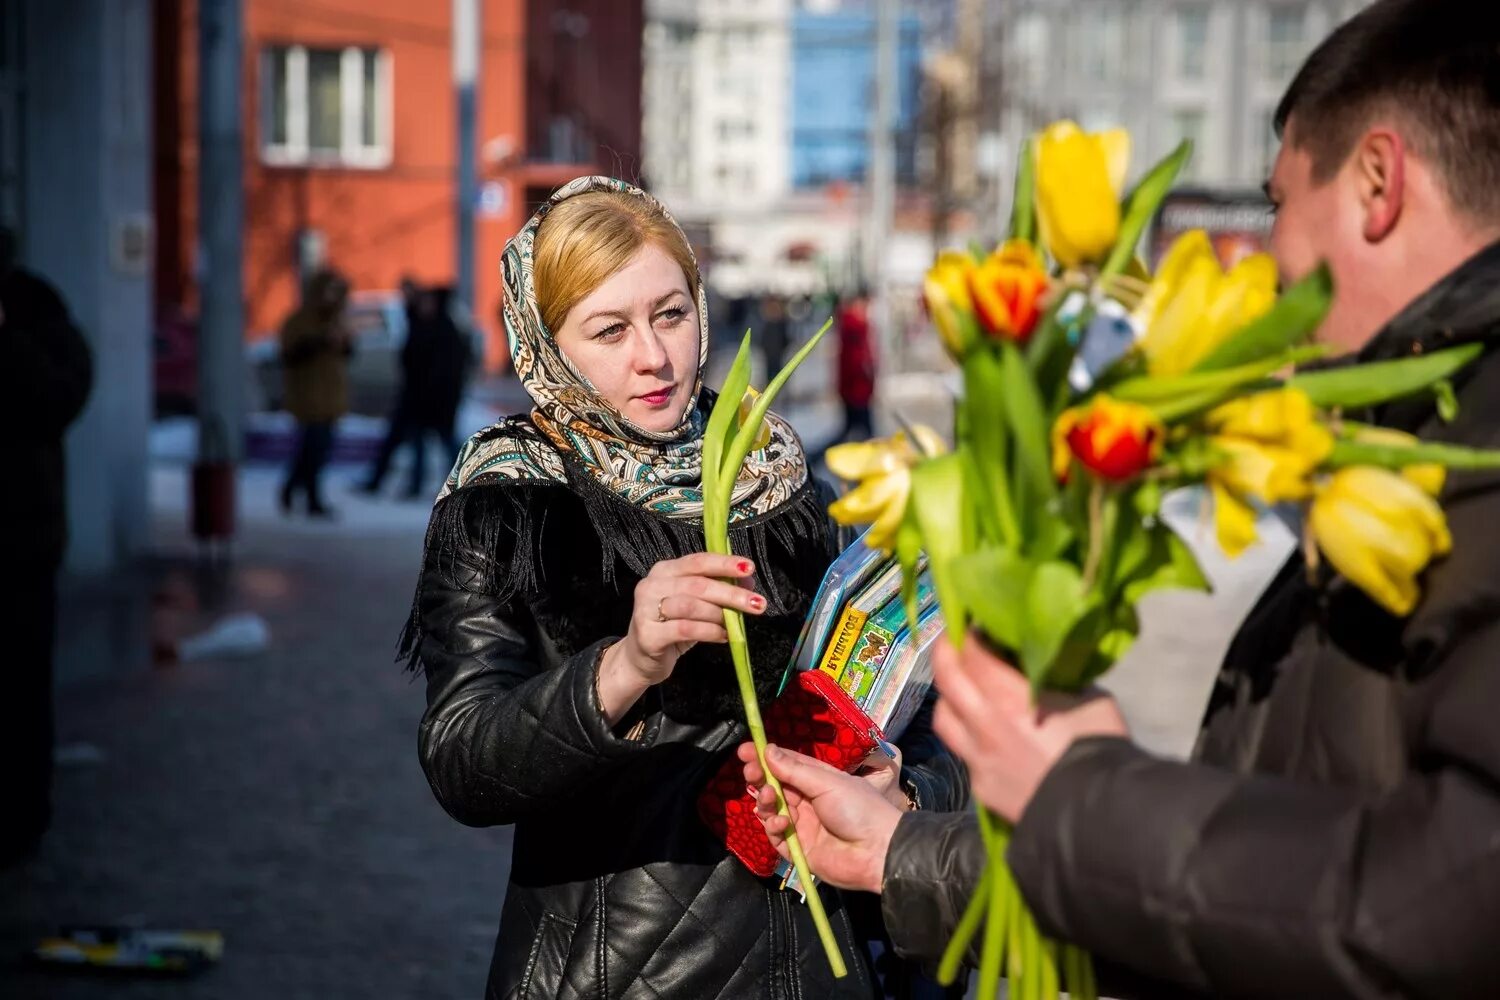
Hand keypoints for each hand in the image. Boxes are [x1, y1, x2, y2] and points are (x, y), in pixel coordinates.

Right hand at [597, 554, 763, 722]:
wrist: (640, 659)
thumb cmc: (671, 627)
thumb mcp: (697, 605)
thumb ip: (718, 589)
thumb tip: (748, 580)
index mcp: (664, 570)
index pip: (698, 561)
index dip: (724, 563)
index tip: (750, 568)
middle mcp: (651, 585)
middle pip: (698, 584)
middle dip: (731, 593)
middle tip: (757, 603)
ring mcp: (645, 609)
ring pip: (691, 606)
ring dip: (719, 614)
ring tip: (734, 624)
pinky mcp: (648, 634)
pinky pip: (685, 629)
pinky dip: (709, 632)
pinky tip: (723, 636)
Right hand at [738, 742, 902, 893]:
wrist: (878, 852)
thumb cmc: (859, 809)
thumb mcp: (827, 782)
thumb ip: (794, 770)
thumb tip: (767, 749)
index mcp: (817, 781)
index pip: (786, 765)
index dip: (765, 757)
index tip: (745, 750)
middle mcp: (807, 801)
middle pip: (775, 786)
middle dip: (760, 778)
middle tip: (750, 771)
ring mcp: (802, 825)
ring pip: (772, 810)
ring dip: (766, 801)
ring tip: (770, 797)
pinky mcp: (797, 849)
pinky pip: (776, 836)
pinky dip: (774, 827)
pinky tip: (783, 823)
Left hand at [932, 637, 1127, 823]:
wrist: (1098, 812)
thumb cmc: (1098, 747)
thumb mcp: (1088, 697)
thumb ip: (1056, 678)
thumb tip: (1043, 665)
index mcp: (1008, 697)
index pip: (974, 653)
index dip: (970, 633)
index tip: (974, 622)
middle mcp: (982, 724)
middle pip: (947, 678)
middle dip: (946, 652)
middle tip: (952, 640)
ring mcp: (977, 758)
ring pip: (943, 717)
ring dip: (947, 697)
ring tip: (958, 688)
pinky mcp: (980, 786)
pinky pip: (963, 752)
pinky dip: (966, 735)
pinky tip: (982, 734)